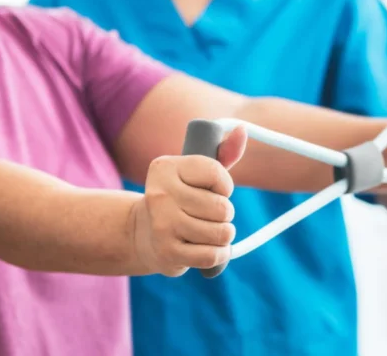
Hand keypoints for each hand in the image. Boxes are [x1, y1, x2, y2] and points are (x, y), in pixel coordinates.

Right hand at [131, 126, 247, 276]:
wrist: (144, 233)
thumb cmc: (182, 196)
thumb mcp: (198, 171)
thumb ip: (223, 151)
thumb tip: (242, 130)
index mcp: (165, 167)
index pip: (218, 174)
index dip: (225, 185)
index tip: (214, 189)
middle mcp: (159, 195)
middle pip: (222, 208)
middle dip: (224, 213)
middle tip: (209, 214)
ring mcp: (162, 225)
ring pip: (221, 233)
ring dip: (223, 234)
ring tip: (208, 230)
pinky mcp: (167, 253)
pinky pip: (212, 256)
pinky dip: (219, 254)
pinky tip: (210, 248)